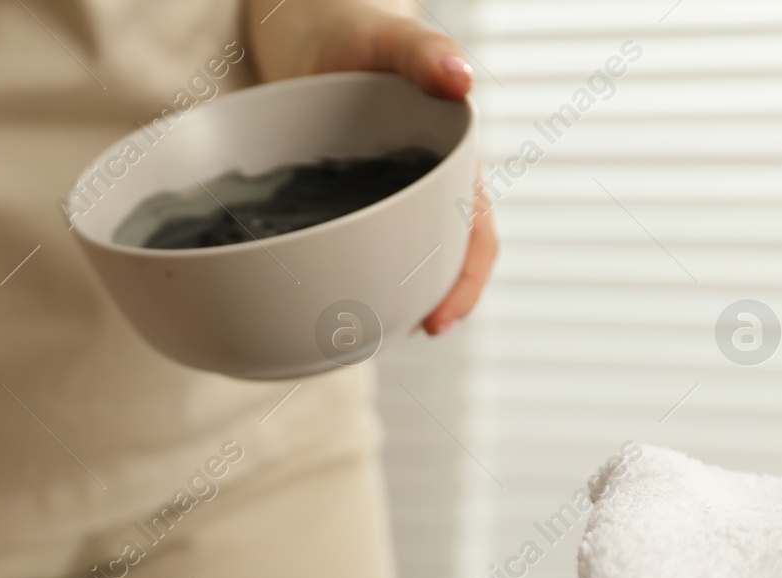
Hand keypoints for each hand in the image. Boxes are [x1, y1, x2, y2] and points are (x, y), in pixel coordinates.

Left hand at [247, 0, 497, 334]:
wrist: (307, 27)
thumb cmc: (354, 27)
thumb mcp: (387, 36)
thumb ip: (422, 52)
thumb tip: (460, 79)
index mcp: (447, 159)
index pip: (474, 232)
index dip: (465, 279)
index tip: (438, 321)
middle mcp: (418, 186)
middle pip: (436, 261)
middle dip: (422, 307)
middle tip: (385, 343)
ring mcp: (376, 198)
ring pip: (392, 262)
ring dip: (383, 300)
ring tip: (350, 334)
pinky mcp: (335, 202)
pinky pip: (346, 247)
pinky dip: (339, 276)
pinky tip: (313, 298)